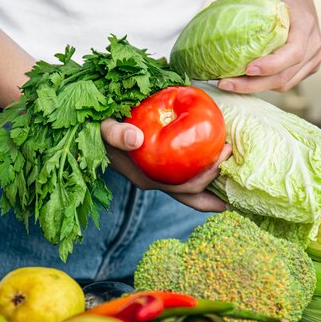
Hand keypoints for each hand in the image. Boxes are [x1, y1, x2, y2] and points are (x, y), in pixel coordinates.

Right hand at [100, 119, 231, 211]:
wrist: (87, 129)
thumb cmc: (96, 127)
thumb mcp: (103, 127)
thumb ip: (115, 133)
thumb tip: (135, 139)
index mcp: (146, 178)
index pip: (184, 189)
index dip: (207, 180)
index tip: (224, 159)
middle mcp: (153, 182)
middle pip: (192, 194)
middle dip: (216, 184)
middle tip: (233, 160)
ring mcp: (155, 176)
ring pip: (189, 187)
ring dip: (211, 180)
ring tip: (231, 166)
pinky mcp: (157, 167)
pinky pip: (183, 173)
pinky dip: (200, 169)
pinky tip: (213, 158)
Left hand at [218, 0, 320, 93]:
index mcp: (307, 27)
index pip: (293, 53)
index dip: (272, 65)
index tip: (248, 69)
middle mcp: (314, 47)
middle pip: (285, 76)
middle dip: (254, 84)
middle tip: (226, 83)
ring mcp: (312, 60)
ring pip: (284, 84)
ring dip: (256, 88)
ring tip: (230, 83)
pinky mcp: (306, 68)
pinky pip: (285, 83)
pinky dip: (264, 85)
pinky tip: (243, 80)